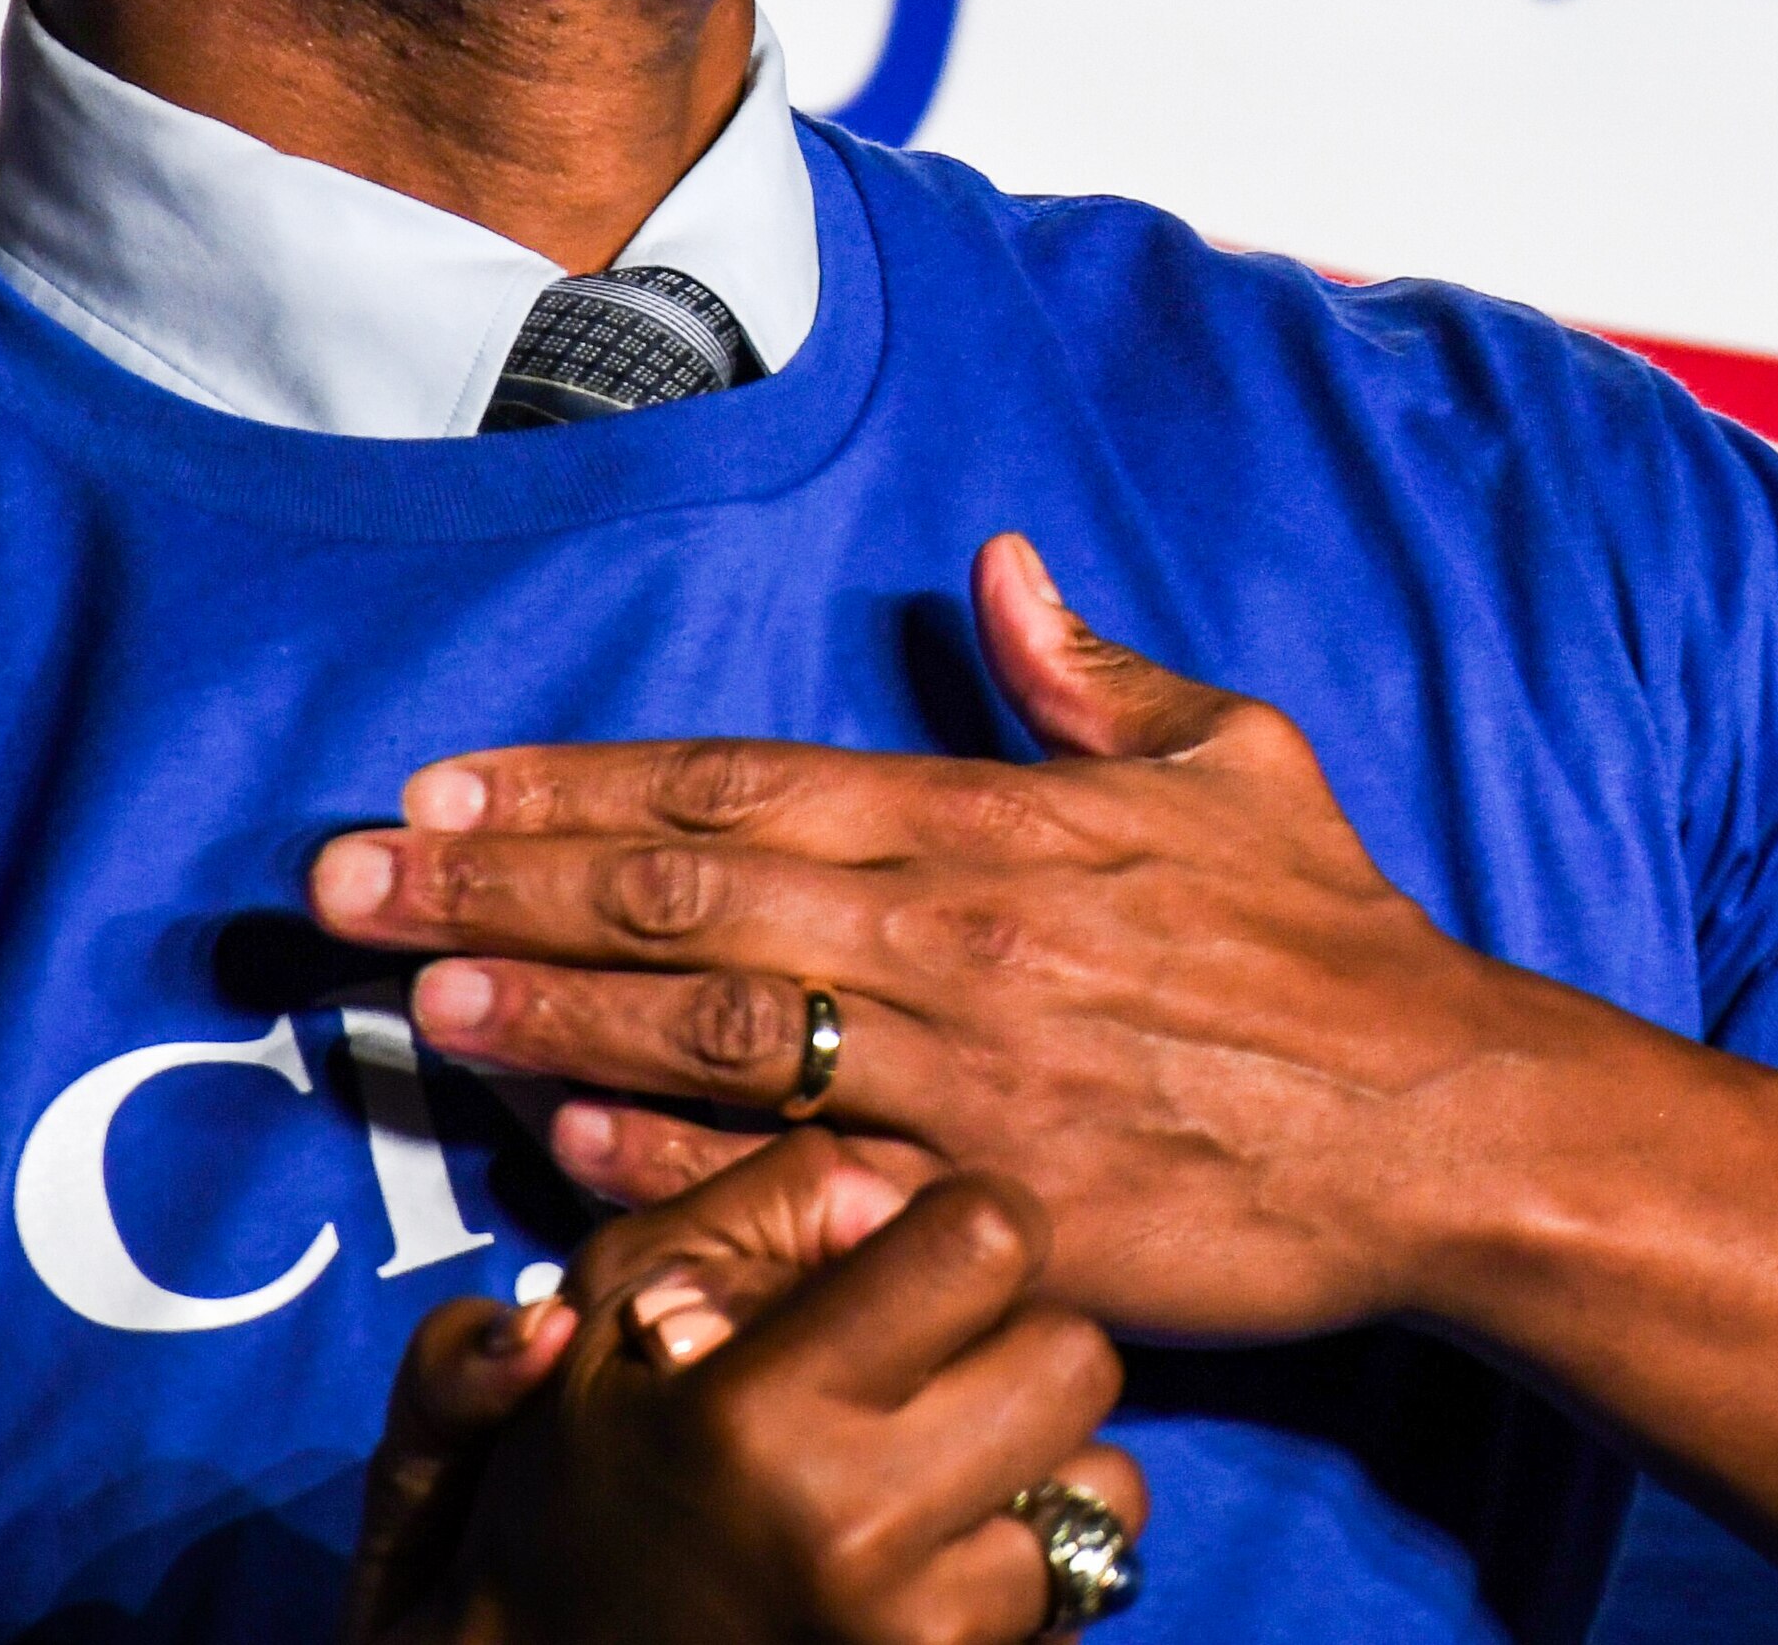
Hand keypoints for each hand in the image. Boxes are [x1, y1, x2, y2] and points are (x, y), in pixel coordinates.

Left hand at [307, 533, 1627, 1339]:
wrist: (1438, 1126)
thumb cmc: (1332, 944)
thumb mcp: (1229, 760)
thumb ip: (1094, 672)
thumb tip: (1001, 570)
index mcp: (993, 822)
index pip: (738, 783)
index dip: (575, 781)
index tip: (440, 780)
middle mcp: (956, 937)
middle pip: (683, 895)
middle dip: (495, 883)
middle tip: (339, 885)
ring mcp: (965, 1077)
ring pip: (712, 1030)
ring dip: (544, 1010)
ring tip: (406, 999)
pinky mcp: (989, 1206)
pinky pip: (801, 1178)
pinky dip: (676, 1161)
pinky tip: (565, 1143)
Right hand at [344, 1135, 1145, 1644]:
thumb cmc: (575, 1474)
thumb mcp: (613, 1305)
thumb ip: (761, 1210)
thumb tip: (893, 1199)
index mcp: (762, 1405)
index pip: (989, 1241)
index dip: (970, 1228)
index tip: (929, 1259)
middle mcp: (854, 1521)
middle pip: (1077, 1357)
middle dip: (1018, 1346)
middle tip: (939, 1372)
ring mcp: (914, 1630)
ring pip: (1106, 1487)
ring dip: (1041, 1469)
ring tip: (941, 1475)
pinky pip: (1085, 1594)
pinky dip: (1032, 1565)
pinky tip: (941, 1557)